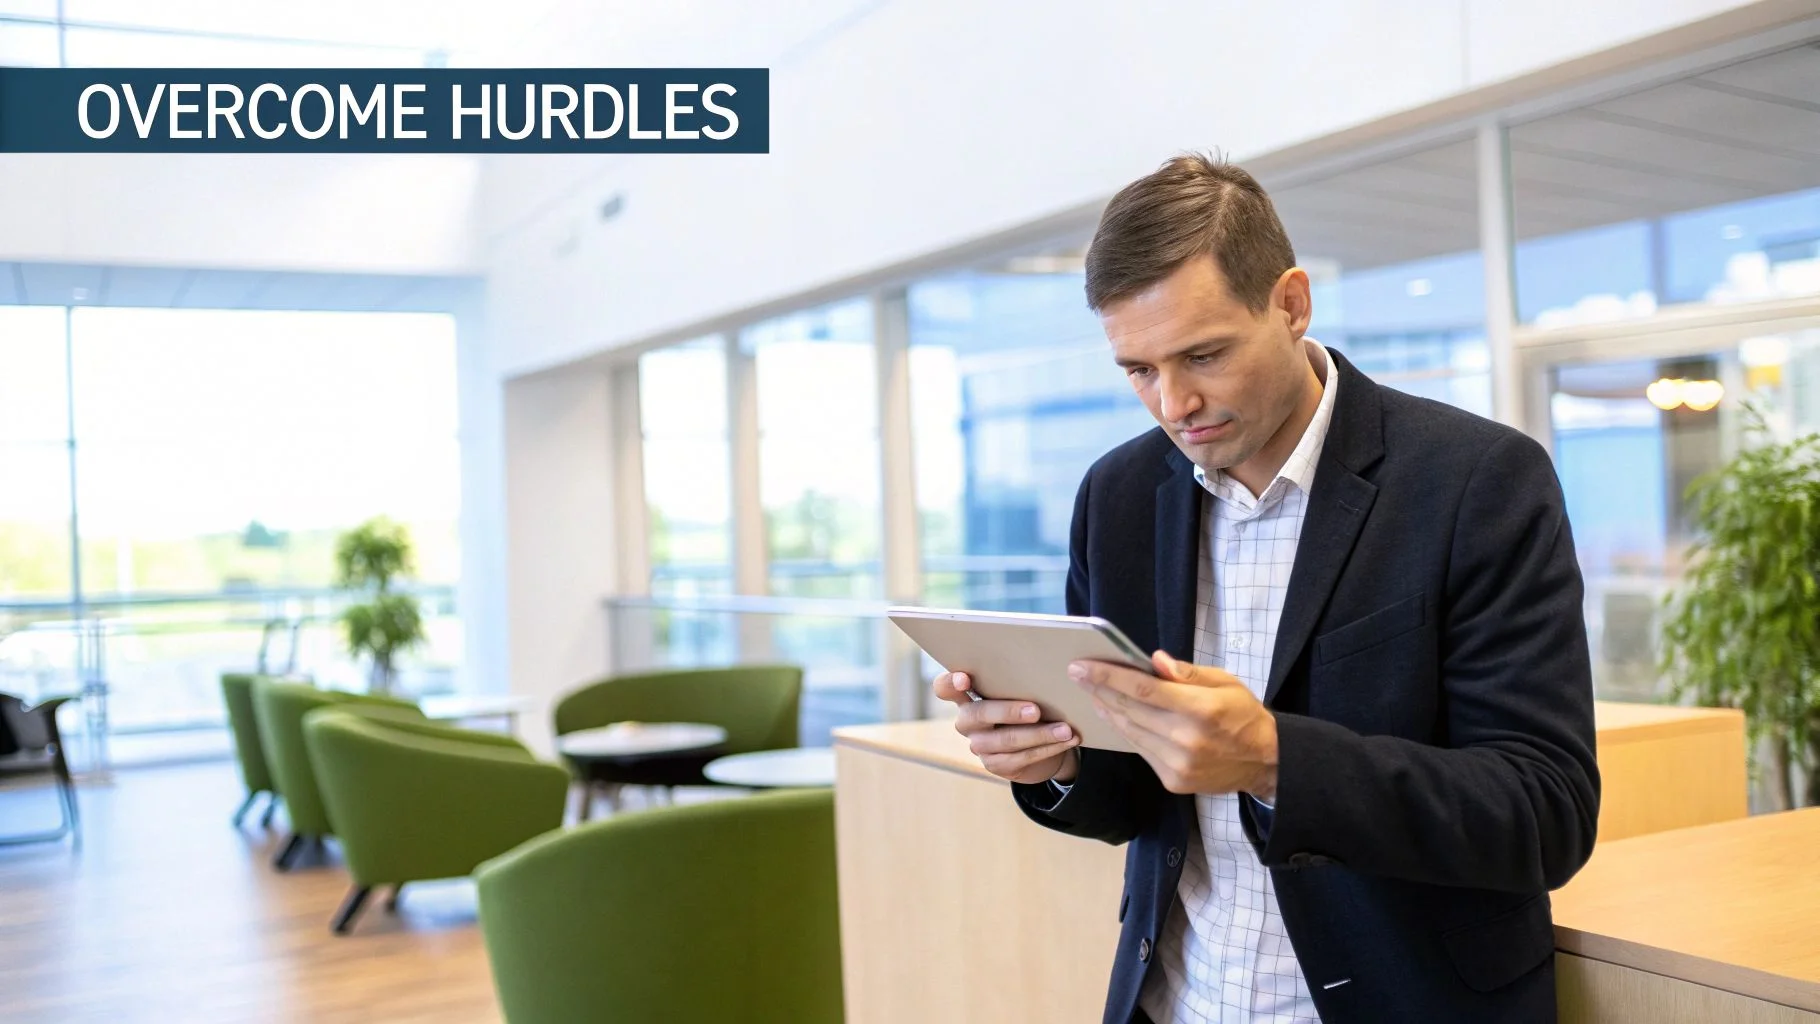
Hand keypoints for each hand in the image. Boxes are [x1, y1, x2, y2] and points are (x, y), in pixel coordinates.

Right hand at [932, 671, 1081, 783]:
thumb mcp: (1018, 689)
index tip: (965, 679)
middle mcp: (967, 721)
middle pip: (979, 714)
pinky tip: (1066, 741)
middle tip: (1035, 710)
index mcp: (967, 695)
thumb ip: (1018, 679)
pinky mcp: (995, 765)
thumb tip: (1052, 665)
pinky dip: (1048, 748)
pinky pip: (1022, 757)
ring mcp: (979, 745)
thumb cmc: (1026, 704)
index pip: (944, 688)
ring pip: (1006, 739)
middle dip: (1008, 711)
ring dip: (1040, 734)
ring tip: (1065, 729)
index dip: (950, 683)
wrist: (1038, 744)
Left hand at [1071, 650, 1278, 799]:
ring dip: (1107, 711)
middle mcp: (1186, 739)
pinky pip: (1140, 750)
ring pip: (1130, 732)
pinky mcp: (1173, 780)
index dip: (1108, 676)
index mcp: (1201, 709)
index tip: (1082, 666)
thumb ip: (1187, 673)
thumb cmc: (1244, 715)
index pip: (1143, 689)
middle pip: (1130, 710)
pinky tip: (1114, 716)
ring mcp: (1178, 764)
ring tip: (1092, 693)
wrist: (1265, 762)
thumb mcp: (1225, 683)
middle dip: (1099, 690)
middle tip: (1077, 675)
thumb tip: (1154, 661)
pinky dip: (1125, 731)